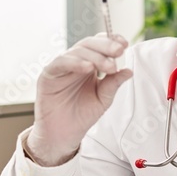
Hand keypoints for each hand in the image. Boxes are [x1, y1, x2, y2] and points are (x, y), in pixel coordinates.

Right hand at [26, 34, 132, 165]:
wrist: (64, 135)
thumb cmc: (82, 115)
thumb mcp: (103, 99)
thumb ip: (113, 83)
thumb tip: (128, 71)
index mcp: (89, 64)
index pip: (99, 45)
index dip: (111, 41)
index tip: (124, 44)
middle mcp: (75, 62)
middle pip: (89, 44)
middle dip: (106, 46)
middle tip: (119, 52)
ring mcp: (61, 67)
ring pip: (77, 51)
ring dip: (95, 56)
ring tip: (109, 67)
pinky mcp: (48, 75)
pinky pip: (60, 63)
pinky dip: (75, 63)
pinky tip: (88, 68)